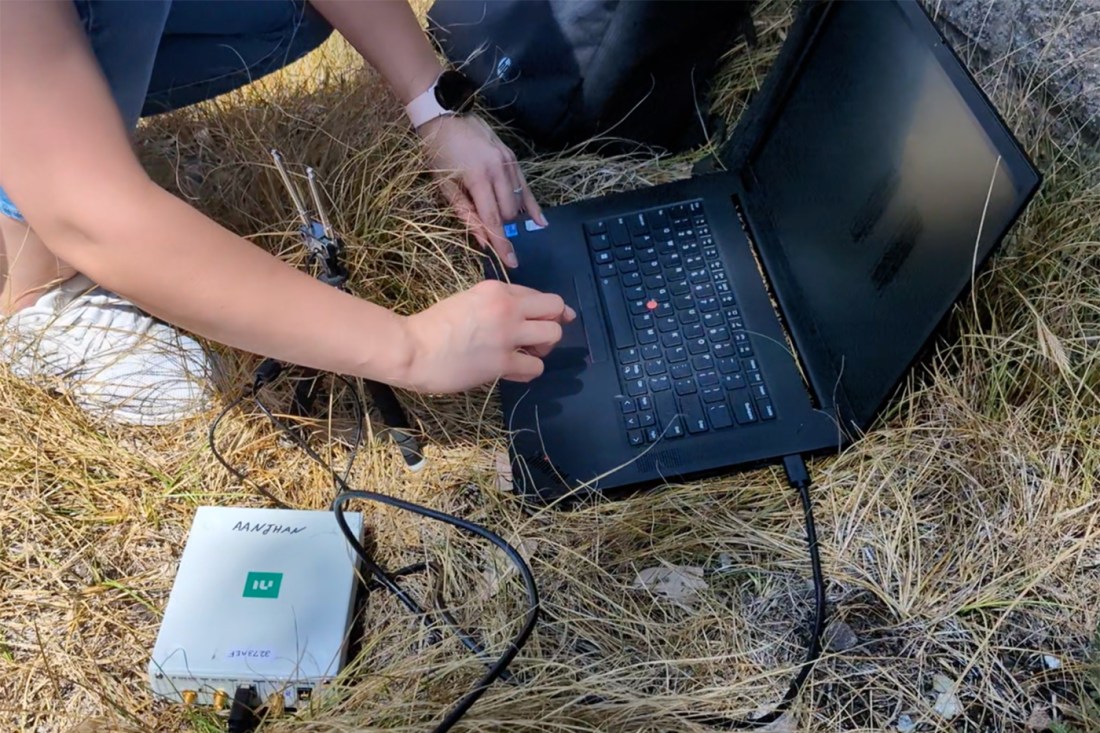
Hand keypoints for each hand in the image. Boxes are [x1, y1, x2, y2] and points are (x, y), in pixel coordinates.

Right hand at [398, 280, 574, 392]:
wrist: (411, 349)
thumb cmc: (431, 326)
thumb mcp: (466, 301)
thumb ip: (493, 305)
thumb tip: (516, 318)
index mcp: (496, 289)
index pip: (535, 294)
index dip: (540, 310)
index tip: (536, 321)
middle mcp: (507, 307)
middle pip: (555, 307)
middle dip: (552, 323)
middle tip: (535, 338)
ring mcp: (507, 335)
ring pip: (553, 335)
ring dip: (545, 347)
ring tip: (527, 354)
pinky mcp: (503, 362)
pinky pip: (536, 366)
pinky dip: (529, 370)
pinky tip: (515, 371)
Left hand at [418, 114, 547, 268]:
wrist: (445, 117)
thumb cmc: (439, 154)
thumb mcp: (445, 186)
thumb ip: (466, 214)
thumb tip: (483, 240)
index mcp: (478, 179)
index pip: (494, 219)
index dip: (502, 243)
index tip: (511, 263)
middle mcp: (498, 170)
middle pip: (509, 212)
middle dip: (501, 226)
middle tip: (488, 229)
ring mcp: (508, 162)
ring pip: (518, 200)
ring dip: (510, 215)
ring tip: (503, 221)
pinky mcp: (512, 157)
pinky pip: (525, 185)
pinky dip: (530, 204)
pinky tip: (539, 220)